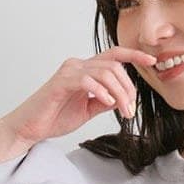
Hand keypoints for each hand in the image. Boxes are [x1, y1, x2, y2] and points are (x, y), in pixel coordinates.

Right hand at [0, 47, 157, 145]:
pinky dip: (101, 91)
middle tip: (131, 110)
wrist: (31, 128)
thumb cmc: (55, 118)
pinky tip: (107, 103)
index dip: (134, 55)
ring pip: (105, 71)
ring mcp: (69, 71)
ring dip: (119, 93)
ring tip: (123, 111)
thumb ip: (104, 101)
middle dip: (128, 88)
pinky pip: (88, 80)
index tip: (152, 61)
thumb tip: (123, 98)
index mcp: (85, 70)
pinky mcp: (61, 82)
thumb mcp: (88, 110)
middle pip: (114, 65)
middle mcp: (78, 65)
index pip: (114, 56)